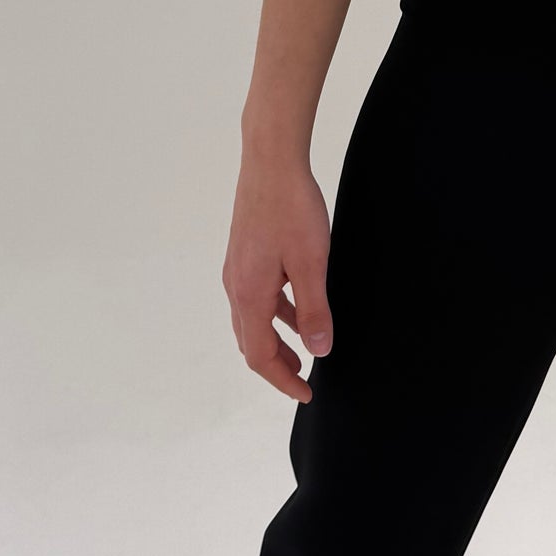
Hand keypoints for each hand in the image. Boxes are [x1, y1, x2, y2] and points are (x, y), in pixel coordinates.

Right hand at [222, 149, 333, 399]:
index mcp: (249, 294)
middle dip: (277, 366)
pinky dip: (275, 314)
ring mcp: (237, 270)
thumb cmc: (292, 209)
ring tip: (304, 350)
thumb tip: (319, 350)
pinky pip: (257, 297)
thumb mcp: (312, 263)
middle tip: (304, 380)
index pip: (260, 356)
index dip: (283, 380)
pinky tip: (298, 308)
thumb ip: (314, 309)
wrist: (271, 162)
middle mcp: (236, 286)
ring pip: (252, 320)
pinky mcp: (245, 255)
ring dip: (276, 340)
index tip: (306, 394)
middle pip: (251, 342)